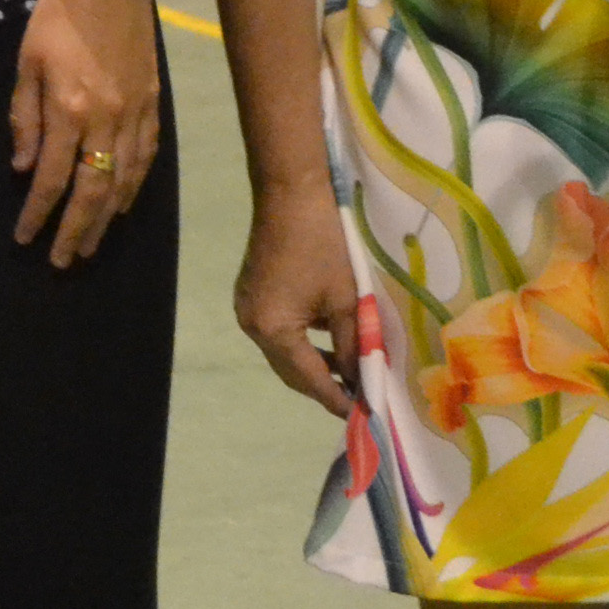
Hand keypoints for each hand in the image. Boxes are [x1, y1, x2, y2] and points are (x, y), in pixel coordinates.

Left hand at [7, 0, 160, 265]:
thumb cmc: (57, 17)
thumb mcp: (27, 63)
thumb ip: (24, 118)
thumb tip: (23, 168)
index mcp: (68, 109)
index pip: (51, 178)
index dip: (37, 213)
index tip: (25, 239)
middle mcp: (106, 119)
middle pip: (92, 191)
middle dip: (75, 230)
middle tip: (63, 261)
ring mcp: (135, 113)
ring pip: (123, 180)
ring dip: (106, 218)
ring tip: (91, 244)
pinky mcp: (153, 103)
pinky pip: (146, 156)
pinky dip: (134, 186)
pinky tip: (122, 204)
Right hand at [234, 183, 358, 415]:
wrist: (291, 193)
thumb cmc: (324, 243)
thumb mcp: (346, 299)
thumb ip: (354, 344)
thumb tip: (361, 378)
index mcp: (272, 330)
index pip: (308, 378)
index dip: (335, 398)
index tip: (361, 416)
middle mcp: (252, 327)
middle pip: (291, 370)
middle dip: (324, 385)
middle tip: (357, 398)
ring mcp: (248, 310)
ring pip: (285, 352)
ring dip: (314, 364)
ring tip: (348, 375)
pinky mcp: (252, 295)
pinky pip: (280, 331)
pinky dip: (303, 342)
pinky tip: (328, 343)